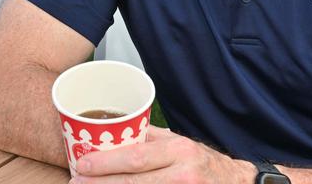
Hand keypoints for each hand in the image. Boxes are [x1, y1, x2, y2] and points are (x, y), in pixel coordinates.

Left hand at [72, 127, 251, 182]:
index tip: (82, 164)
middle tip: (76, 182)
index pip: (137, 158)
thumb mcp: (179, 143)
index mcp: (179, 150)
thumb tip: (112, 134)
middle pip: (135, 183)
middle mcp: (184, 174)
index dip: (106, 163)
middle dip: (101, 183)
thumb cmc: (202, 161)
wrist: (236, 182)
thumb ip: (149, 139)